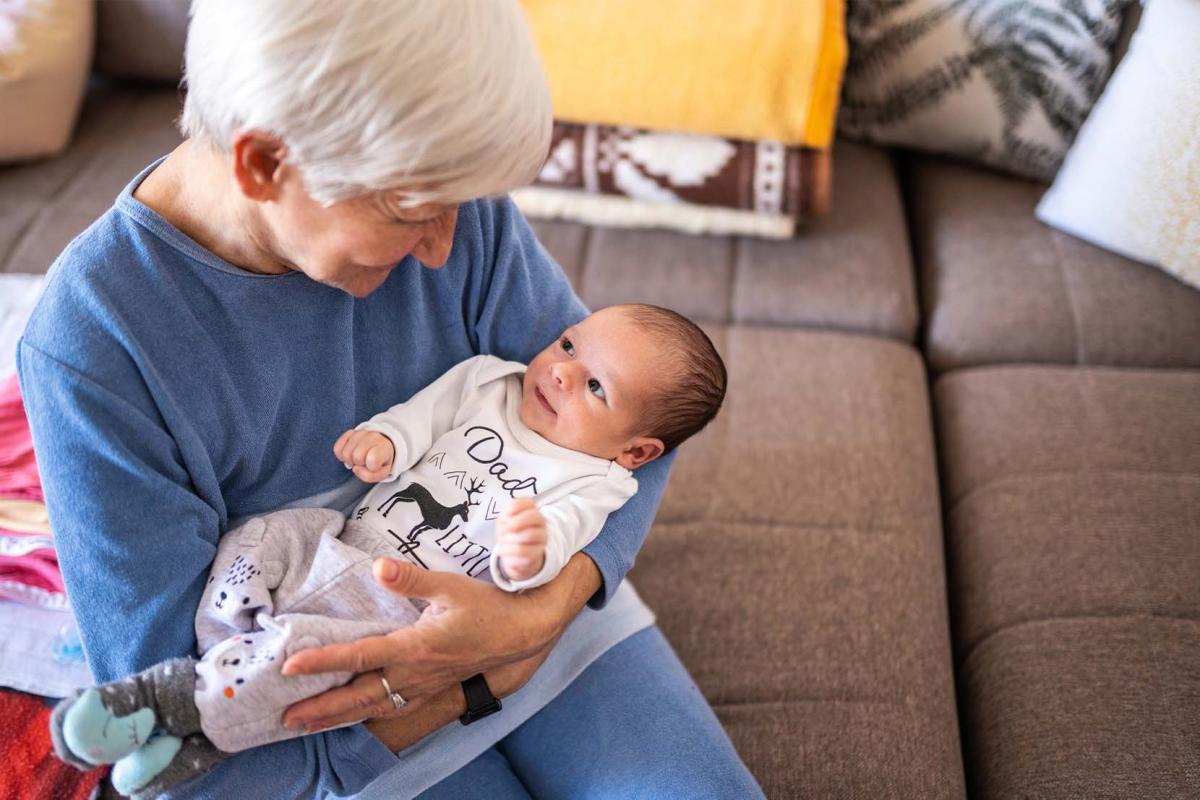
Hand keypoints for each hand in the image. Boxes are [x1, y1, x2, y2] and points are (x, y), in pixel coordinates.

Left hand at [279, 553, 600, 732]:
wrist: (522, 631)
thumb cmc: (487, 606)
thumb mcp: (450, 585)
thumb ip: (410, 579)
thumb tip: (378, 566)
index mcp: (415, 646)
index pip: (360, 656)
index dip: (323, 662)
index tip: (291, 667)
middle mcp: (416, 673)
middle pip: (359, 696)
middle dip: (320, 708)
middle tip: (284, 718)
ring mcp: (424, 685)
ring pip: (374, 707)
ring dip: (338, 717)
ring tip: (306, 725)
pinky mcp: (433, 689)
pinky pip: (394, 708)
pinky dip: (367, 715)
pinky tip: (353, 718)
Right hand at [333, 429, 394, 481]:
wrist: (379, 447)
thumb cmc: (380, 461)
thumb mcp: (381, 473)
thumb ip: (369, 476)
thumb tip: (355, 468)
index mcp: (384, 447)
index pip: (373, 459)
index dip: (370, 468)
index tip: (373, 466)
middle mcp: (373, 436)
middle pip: (357, 456)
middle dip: (359, 464)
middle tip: (364, 463)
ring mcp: (360, 433)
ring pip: (346, 452)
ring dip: (350, 460)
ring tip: (358, 459)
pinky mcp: (349, 433)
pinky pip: (337, 448)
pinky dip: (341, 455)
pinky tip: (350, 455)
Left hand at [495, 498, 546, 581]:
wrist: (515, 555)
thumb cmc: (510, 532)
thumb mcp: (505, 519)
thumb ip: (507, 514)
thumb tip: (510, 522)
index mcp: (534, 510)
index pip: (528, 502)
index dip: (512, 509)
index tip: (505, 517)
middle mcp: (542, 523)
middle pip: (534, 516)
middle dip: (514, 523)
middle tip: (504, 530)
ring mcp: (542, 539)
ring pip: (528, 535)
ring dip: (509, 538)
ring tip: (502, 542)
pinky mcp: (537, 554)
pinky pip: (522, 551)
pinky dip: (508, 551)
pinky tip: (503, 550)